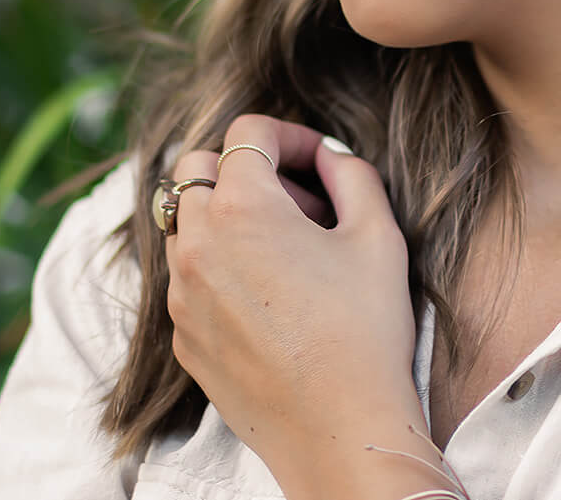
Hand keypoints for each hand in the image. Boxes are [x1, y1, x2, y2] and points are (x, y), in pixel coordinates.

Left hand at [163, 115, 424, 479]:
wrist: (338, 428)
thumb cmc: (365, 330)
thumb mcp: (378, 235)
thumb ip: (353, 174)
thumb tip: (331, 156)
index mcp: (243, 208)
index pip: (248, 132)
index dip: (290, 134)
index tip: (319, 158)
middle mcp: (198, 244)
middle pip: (196, 168)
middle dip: (245, 168)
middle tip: (299, 201)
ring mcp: (182, 294)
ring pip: (184, 223)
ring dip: (227, 217)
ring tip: (285, 249)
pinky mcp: (183, 336)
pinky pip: (188, 278)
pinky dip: (219, 266)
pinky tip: (270, 297)